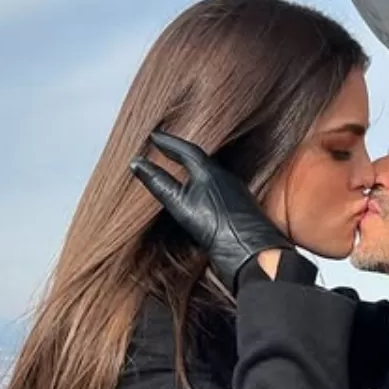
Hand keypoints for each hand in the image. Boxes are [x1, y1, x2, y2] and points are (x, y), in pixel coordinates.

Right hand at [130, 130, 292, 291]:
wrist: (252, 252)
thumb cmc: (218, 228)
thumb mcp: (181, 204)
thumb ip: (159, 183)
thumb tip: (137, 164)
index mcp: (210, 171)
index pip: (186, 149)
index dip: (168, 143)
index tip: (153, 136)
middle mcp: (225, 176)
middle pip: (199, 157)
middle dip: (179, 151)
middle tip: (162, 146)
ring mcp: (234, 190)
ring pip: (209, 170)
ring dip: (191, 165)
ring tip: (175, 163)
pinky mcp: (239, 205)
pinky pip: (216, 183)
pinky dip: (201, 180)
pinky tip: (197, 189)